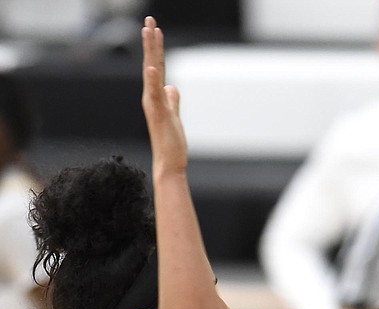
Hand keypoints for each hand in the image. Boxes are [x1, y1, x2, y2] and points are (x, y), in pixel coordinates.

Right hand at [141, 16, 187, 173]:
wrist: (168, 163)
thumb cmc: (171, 143)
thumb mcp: (174, 116)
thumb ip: (172, 100)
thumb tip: (173, 87)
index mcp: (156, 96)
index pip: (156, 66)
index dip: (156, 47)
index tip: (155, 28)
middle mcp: (151, 97)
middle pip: (151, 64)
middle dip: (150, 41)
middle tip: (149, 19)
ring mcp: (153, 105)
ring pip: (151, 73)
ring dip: (150, 52)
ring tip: (149, 32)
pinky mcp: (158, 115)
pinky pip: (154, 95)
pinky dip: (152, 81)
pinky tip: (152, 68)